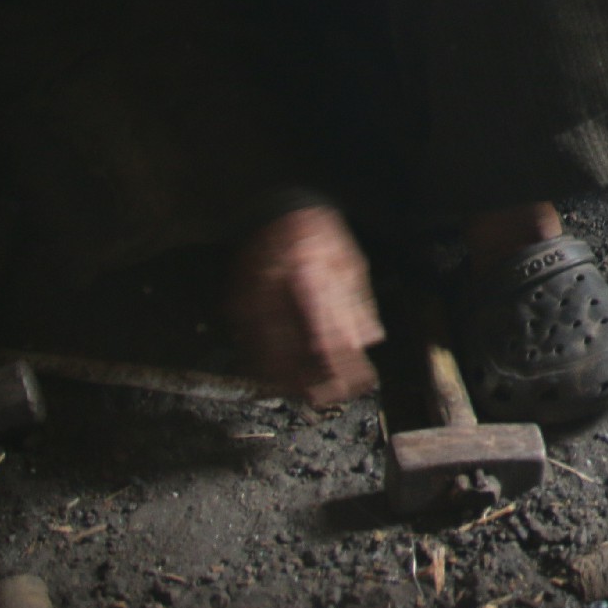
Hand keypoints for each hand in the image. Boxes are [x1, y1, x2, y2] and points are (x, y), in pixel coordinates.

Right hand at [228, 204, 384, 405]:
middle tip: (334, 396)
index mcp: (306, 272)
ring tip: (315, 395)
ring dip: (291, 378)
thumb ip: (357, 302)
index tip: (354, 379)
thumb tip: (368, 339)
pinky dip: (270, 364)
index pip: (322, 327)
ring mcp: (250, 298)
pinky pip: (252, 343)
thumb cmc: (320, 235)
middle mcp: (273, 288)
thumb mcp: (349, 261)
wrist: (277, 210)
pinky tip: (288, 378)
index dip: (337, 360)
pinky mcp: (238, 305)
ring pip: (267, 350)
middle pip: (291, 346)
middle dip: (314, 377)